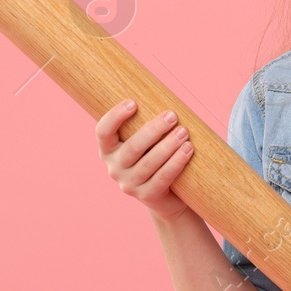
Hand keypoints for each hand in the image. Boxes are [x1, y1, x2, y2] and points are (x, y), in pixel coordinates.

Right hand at [96, 99, 194, 220]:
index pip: (103, 132)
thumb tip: (163, 93)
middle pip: (132, 147)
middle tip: (172, 115)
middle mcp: (114, 168)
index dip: (115, 117)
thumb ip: (146, 123)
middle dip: (153, 129)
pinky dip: (176, 162)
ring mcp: (129, 184)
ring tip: (184, 132)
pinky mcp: (146, 196)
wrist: (166, 196)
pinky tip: (188, 150)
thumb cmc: (155, 157)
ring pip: (149, 163)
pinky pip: (162, 178)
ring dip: (168, 145)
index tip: (133, 102)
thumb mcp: (146, 141)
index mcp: (109, 150)